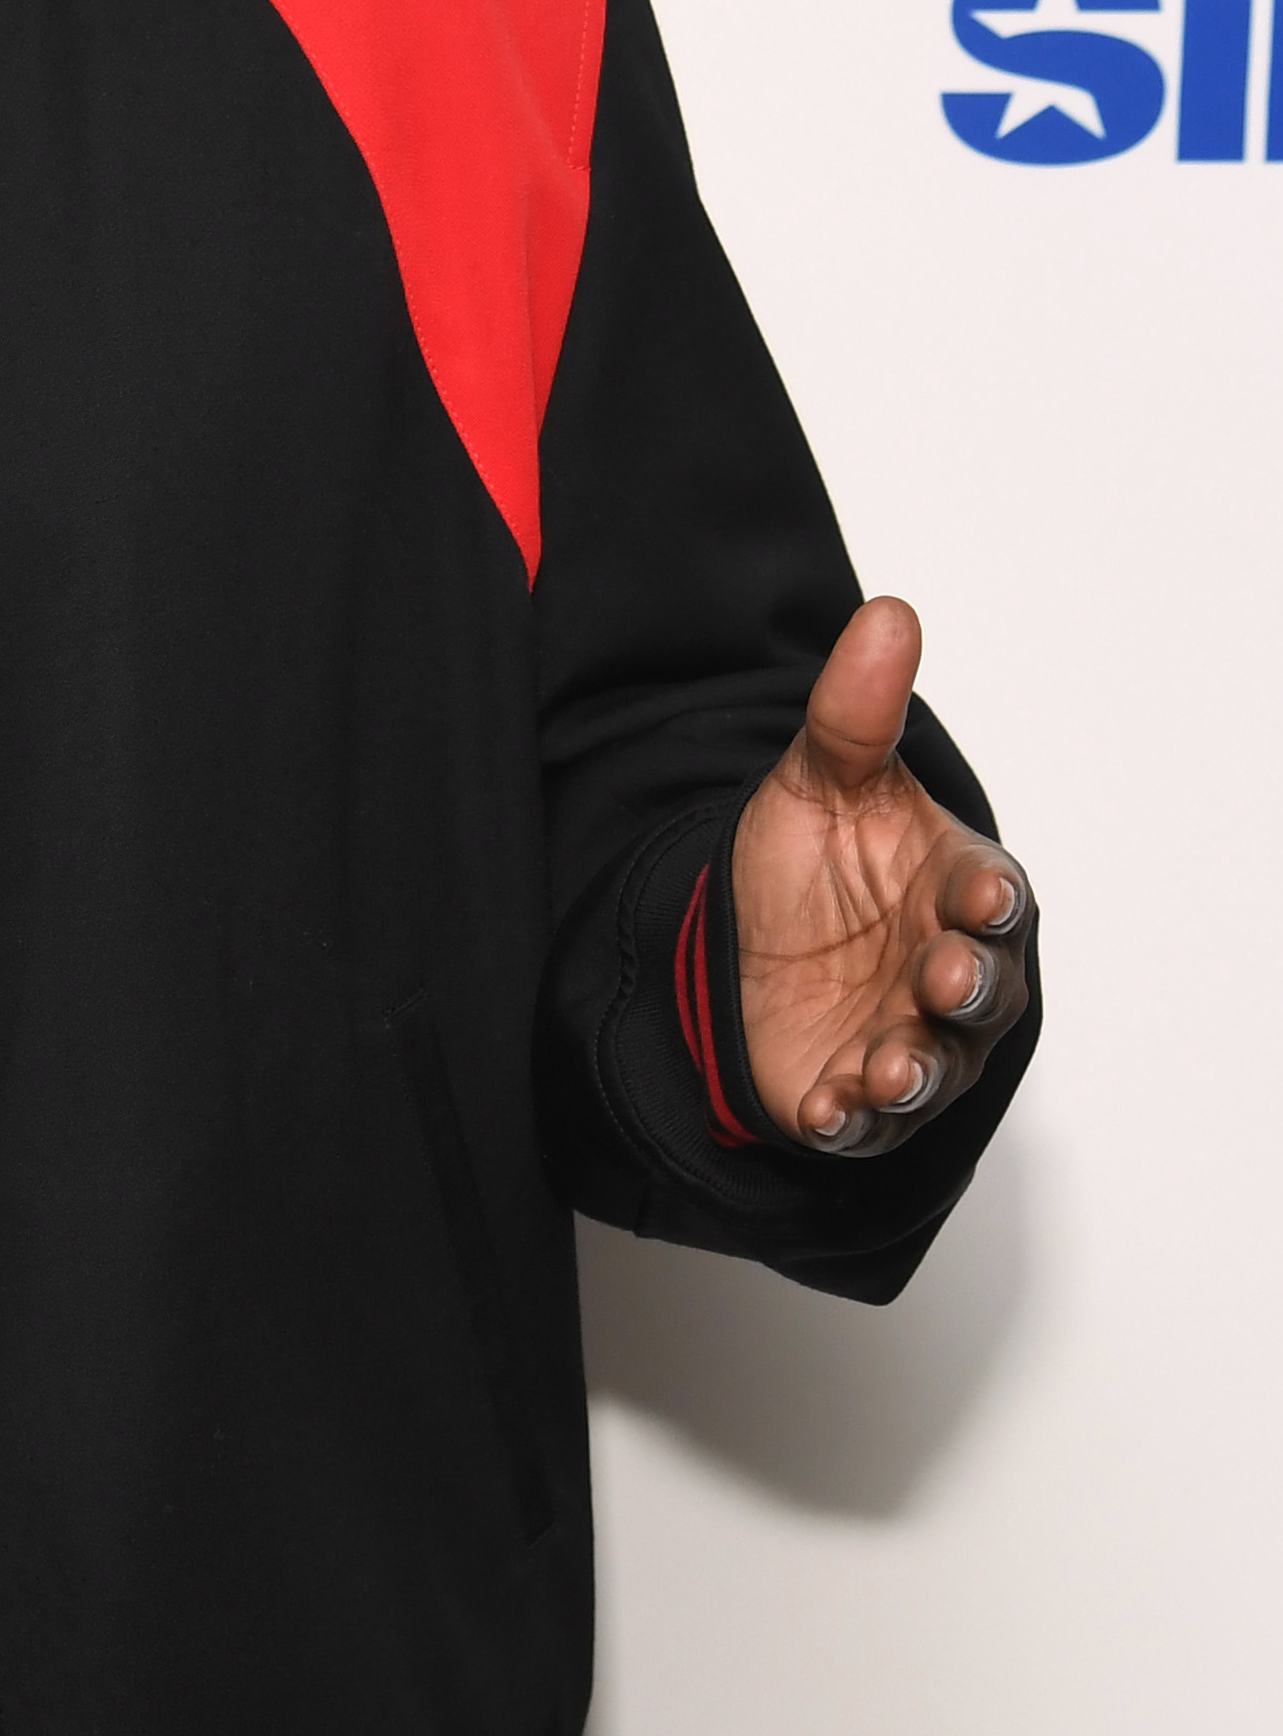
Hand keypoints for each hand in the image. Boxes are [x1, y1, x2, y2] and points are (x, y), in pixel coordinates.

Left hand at [731, 595, 1032, 1156]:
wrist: (743, 938)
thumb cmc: (816, 861)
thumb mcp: (821, 778)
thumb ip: (855, 713)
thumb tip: (888, 613)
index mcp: (957, 890)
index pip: (992, 896)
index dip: (986, 898)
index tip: (978, 892)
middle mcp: (948, 973)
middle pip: (981, 990)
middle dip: (966, 987)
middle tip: (945, 977)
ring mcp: (907, 1041)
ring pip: (934, 1066)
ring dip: (917, 1069)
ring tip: (892, 1069)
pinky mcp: (853, 1096)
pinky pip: (865, 1122)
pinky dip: (852, 1119)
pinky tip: (829, 1110)